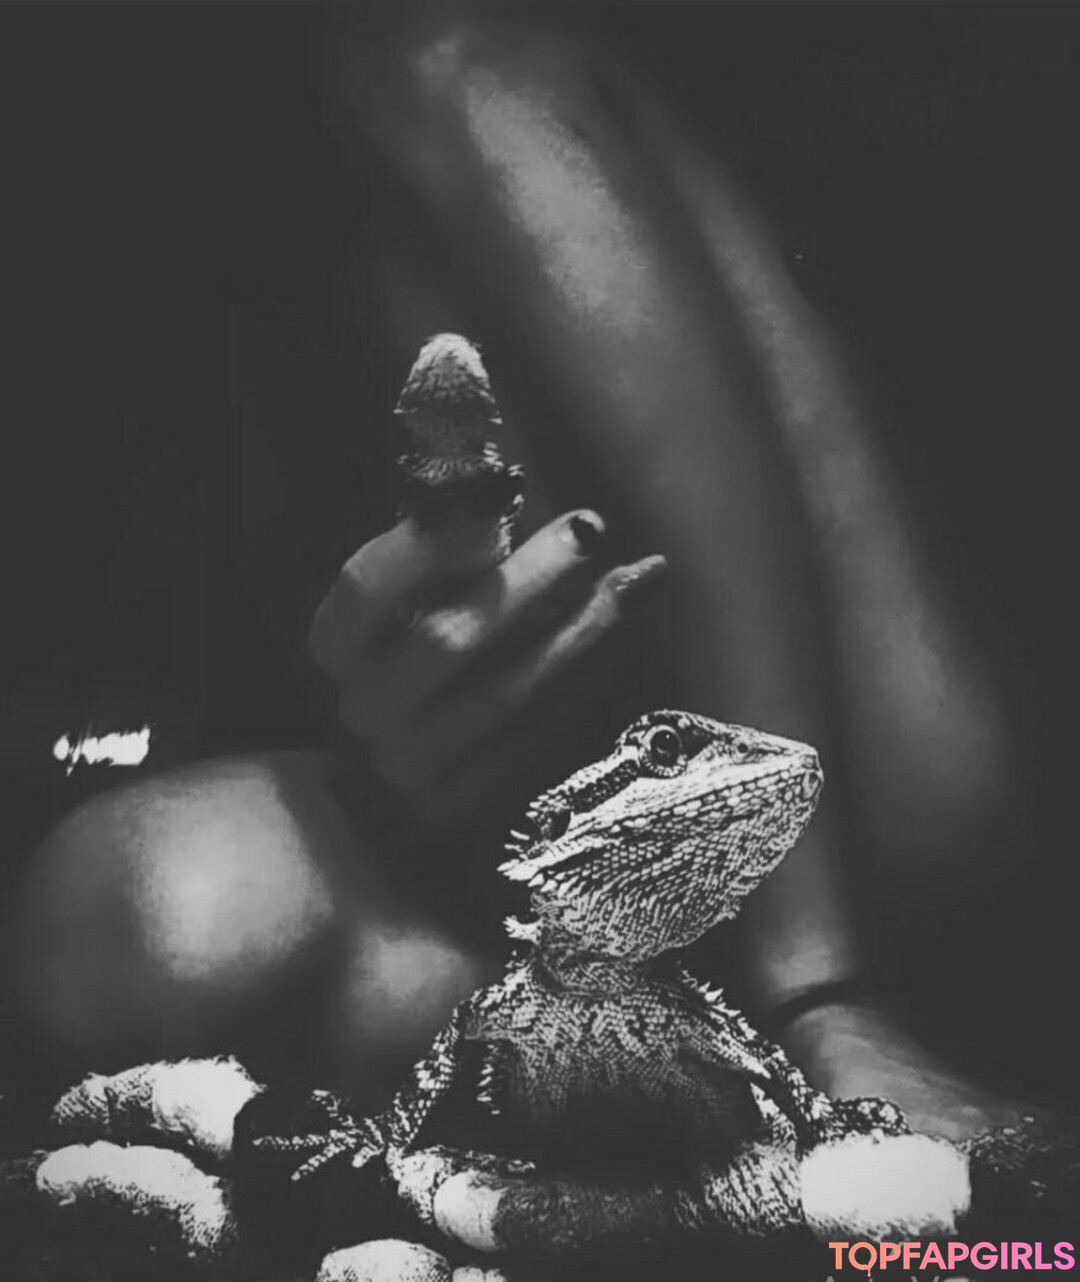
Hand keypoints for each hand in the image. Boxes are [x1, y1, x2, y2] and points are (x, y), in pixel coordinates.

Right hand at [308, 505, 664, 832]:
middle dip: (528, 578)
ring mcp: (404, 766)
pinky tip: (607, 649)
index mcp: (335, 644)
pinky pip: (527, 742)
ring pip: (501, 695)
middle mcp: (362, 707)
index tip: (495, 493)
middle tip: (588, 529)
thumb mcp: (421, 599)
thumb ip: (468, 554)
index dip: (426, 543)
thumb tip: (562, 513)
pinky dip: (573, 691)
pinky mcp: (452, 808)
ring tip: (625, 585)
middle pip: (448, 639)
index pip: (366, 587)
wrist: (395, 771)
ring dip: (573, 634)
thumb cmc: (418, 657)